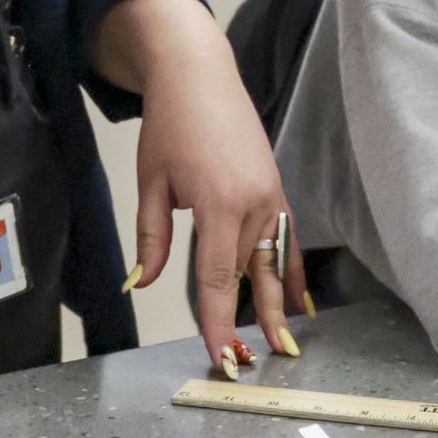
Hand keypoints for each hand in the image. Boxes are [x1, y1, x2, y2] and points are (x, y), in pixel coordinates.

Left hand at [106, 0, 301, 373]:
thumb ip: (151, 238)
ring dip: (276, 303)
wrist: (200, 74)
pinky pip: (287, 240)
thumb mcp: (151, 181)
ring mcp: (271, 195)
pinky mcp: (276, 188)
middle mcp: (255, 203)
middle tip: (254, 363)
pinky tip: (297, 300)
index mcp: (221, 204)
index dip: (216, 322)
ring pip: (274, 260)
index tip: (219, 355)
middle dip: (253, 323)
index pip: (216, 278)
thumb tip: (140, 282)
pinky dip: (292, 271)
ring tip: (282, 343)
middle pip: (252, 276)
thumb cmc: (172, 122)